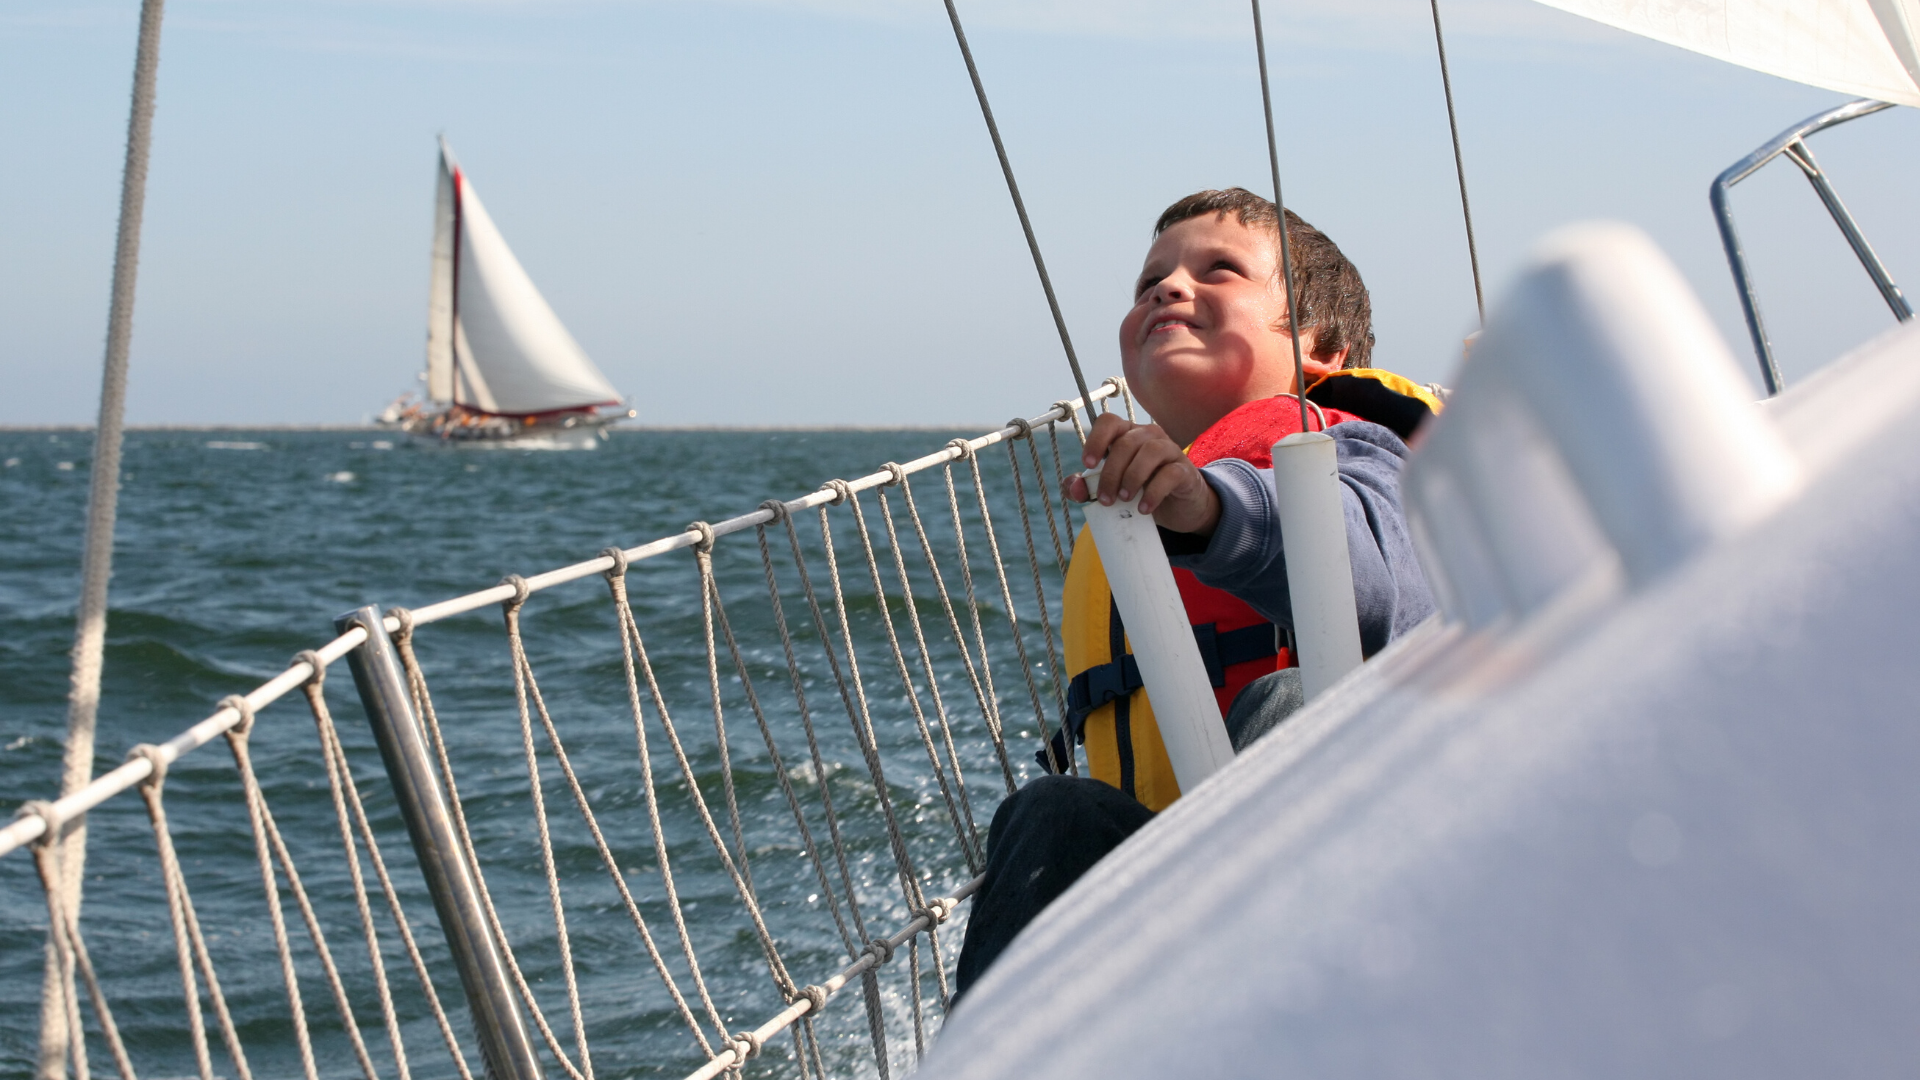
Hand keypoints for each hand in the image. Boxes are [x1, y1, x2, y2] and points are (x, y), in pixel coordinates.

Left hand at [1062, 412, 1220, 535]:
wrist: (1179, 508)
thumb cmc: (1142, 491)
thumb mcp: (1113, 489)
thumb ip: (1089, 486)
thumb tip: (1074, 487)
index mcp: (1127, 434)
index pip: (1109, 422)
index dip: (1096, 440)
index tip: (1087, 464)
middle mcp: (1149, 436)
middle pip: (1126, 442)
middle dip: (1111, 472)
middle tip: (1106, 498)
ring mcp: (1170, 450)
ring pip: (1150, 451)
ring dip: (1133, 476)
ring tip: (1125, 499)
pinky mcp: (1185, 471)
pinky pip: (1170, 473)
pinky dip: (1154, 492)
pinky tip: (1144, 508)